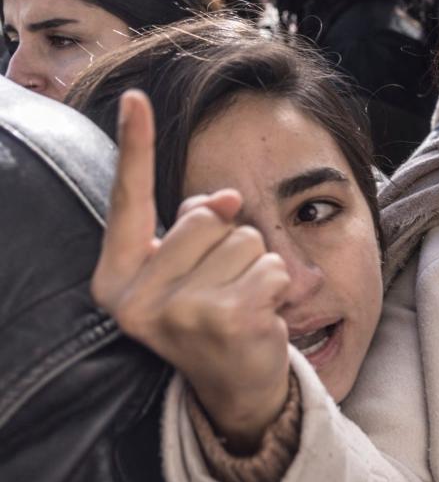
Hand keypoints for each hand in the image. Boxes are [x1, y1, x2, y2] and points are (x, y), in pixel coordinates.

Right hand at [92, 91, 291, 451]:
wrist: (236, 385)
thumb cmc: (210, 310)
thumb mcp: (188, 267)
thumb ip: (196, 222)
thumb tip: (226, 198)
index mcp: (117, 277)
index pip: (127, 200)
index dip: (135, 145)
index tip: (135, 96)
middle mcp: (135, 299)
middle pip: (208, 218)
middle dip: (229, 244)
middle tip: (221, 288)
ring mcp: (178, 313)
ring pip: (245, 240)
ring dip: (256, 267)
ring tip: (240, 302)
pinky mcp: (225, 321)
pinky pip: (271, 268)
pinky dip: (277, 287)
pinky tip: (260, 317)